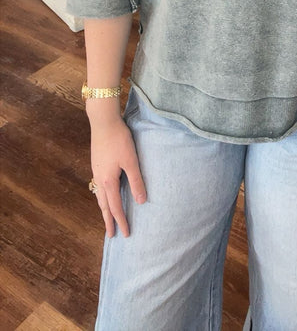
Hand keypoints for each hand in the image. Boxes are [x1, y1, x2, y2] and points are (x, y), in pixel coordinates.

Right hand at [89, 115, 145, 237]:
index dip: (121, 221)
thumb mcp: (131, 160)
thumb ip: (136, 181)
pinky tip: (105, 193)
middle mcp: (100, 179)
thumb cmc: (119, 139)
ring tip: (107, 218)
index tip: (125, 234)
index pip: (116, 207)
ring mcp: (96, 171)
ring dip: (104, 209)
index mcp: (108, 181)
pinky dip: (102, 197)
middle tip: (111, 235)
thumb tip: (141, 201)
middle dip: (109, 220)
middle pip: (104, 205)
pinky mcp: (97, 163)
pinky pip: (98, 187)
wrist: (103, 121)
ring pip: (100, 196)